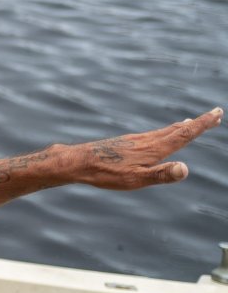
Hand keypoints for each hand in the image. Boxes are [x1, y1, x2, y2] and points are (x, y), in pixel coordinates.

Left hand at [74, 107, 221, 189]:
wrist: (78, 162)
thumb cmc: (107, 174)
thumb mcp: (136, 179)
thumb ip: (161, 175)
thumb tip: (185, 169)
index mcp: (154, 149)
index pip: (184, 134)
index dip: (202, 124)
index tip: (217, 113)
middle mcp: (147, 140)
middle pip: (177, 130)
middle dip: (197, 123)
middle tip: (215, 115)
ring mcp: (135, 140)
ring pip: (163, 131)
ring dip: (180, 126)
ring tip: (190, 122)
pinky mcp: (125, 143)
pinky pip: (151, 135)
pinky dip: (163, 132)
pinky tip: (157, 137)